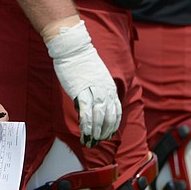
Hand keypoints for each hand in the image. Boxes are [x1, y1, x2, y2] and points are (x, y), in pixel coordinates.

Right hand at [44, 19, 120, 145]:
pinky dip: (86, 124)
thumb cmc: (82, 61)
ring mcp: (93, 91)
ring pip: (99, 117)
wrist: (74, 49)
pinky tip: (84, 132)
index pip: (116, 111)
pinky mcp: (80, 91)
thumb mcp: (98, 76)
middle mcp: (105, 90)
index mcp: (110, 87)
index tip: (108, 133)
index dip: (113, 125)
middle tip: (99, 140)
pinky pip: (86, 112)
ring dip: (96, 131)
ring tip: (91, 140)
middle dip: (104, 131)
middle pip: (109, 116)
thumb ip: (99, 90)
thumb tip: (96, 104)